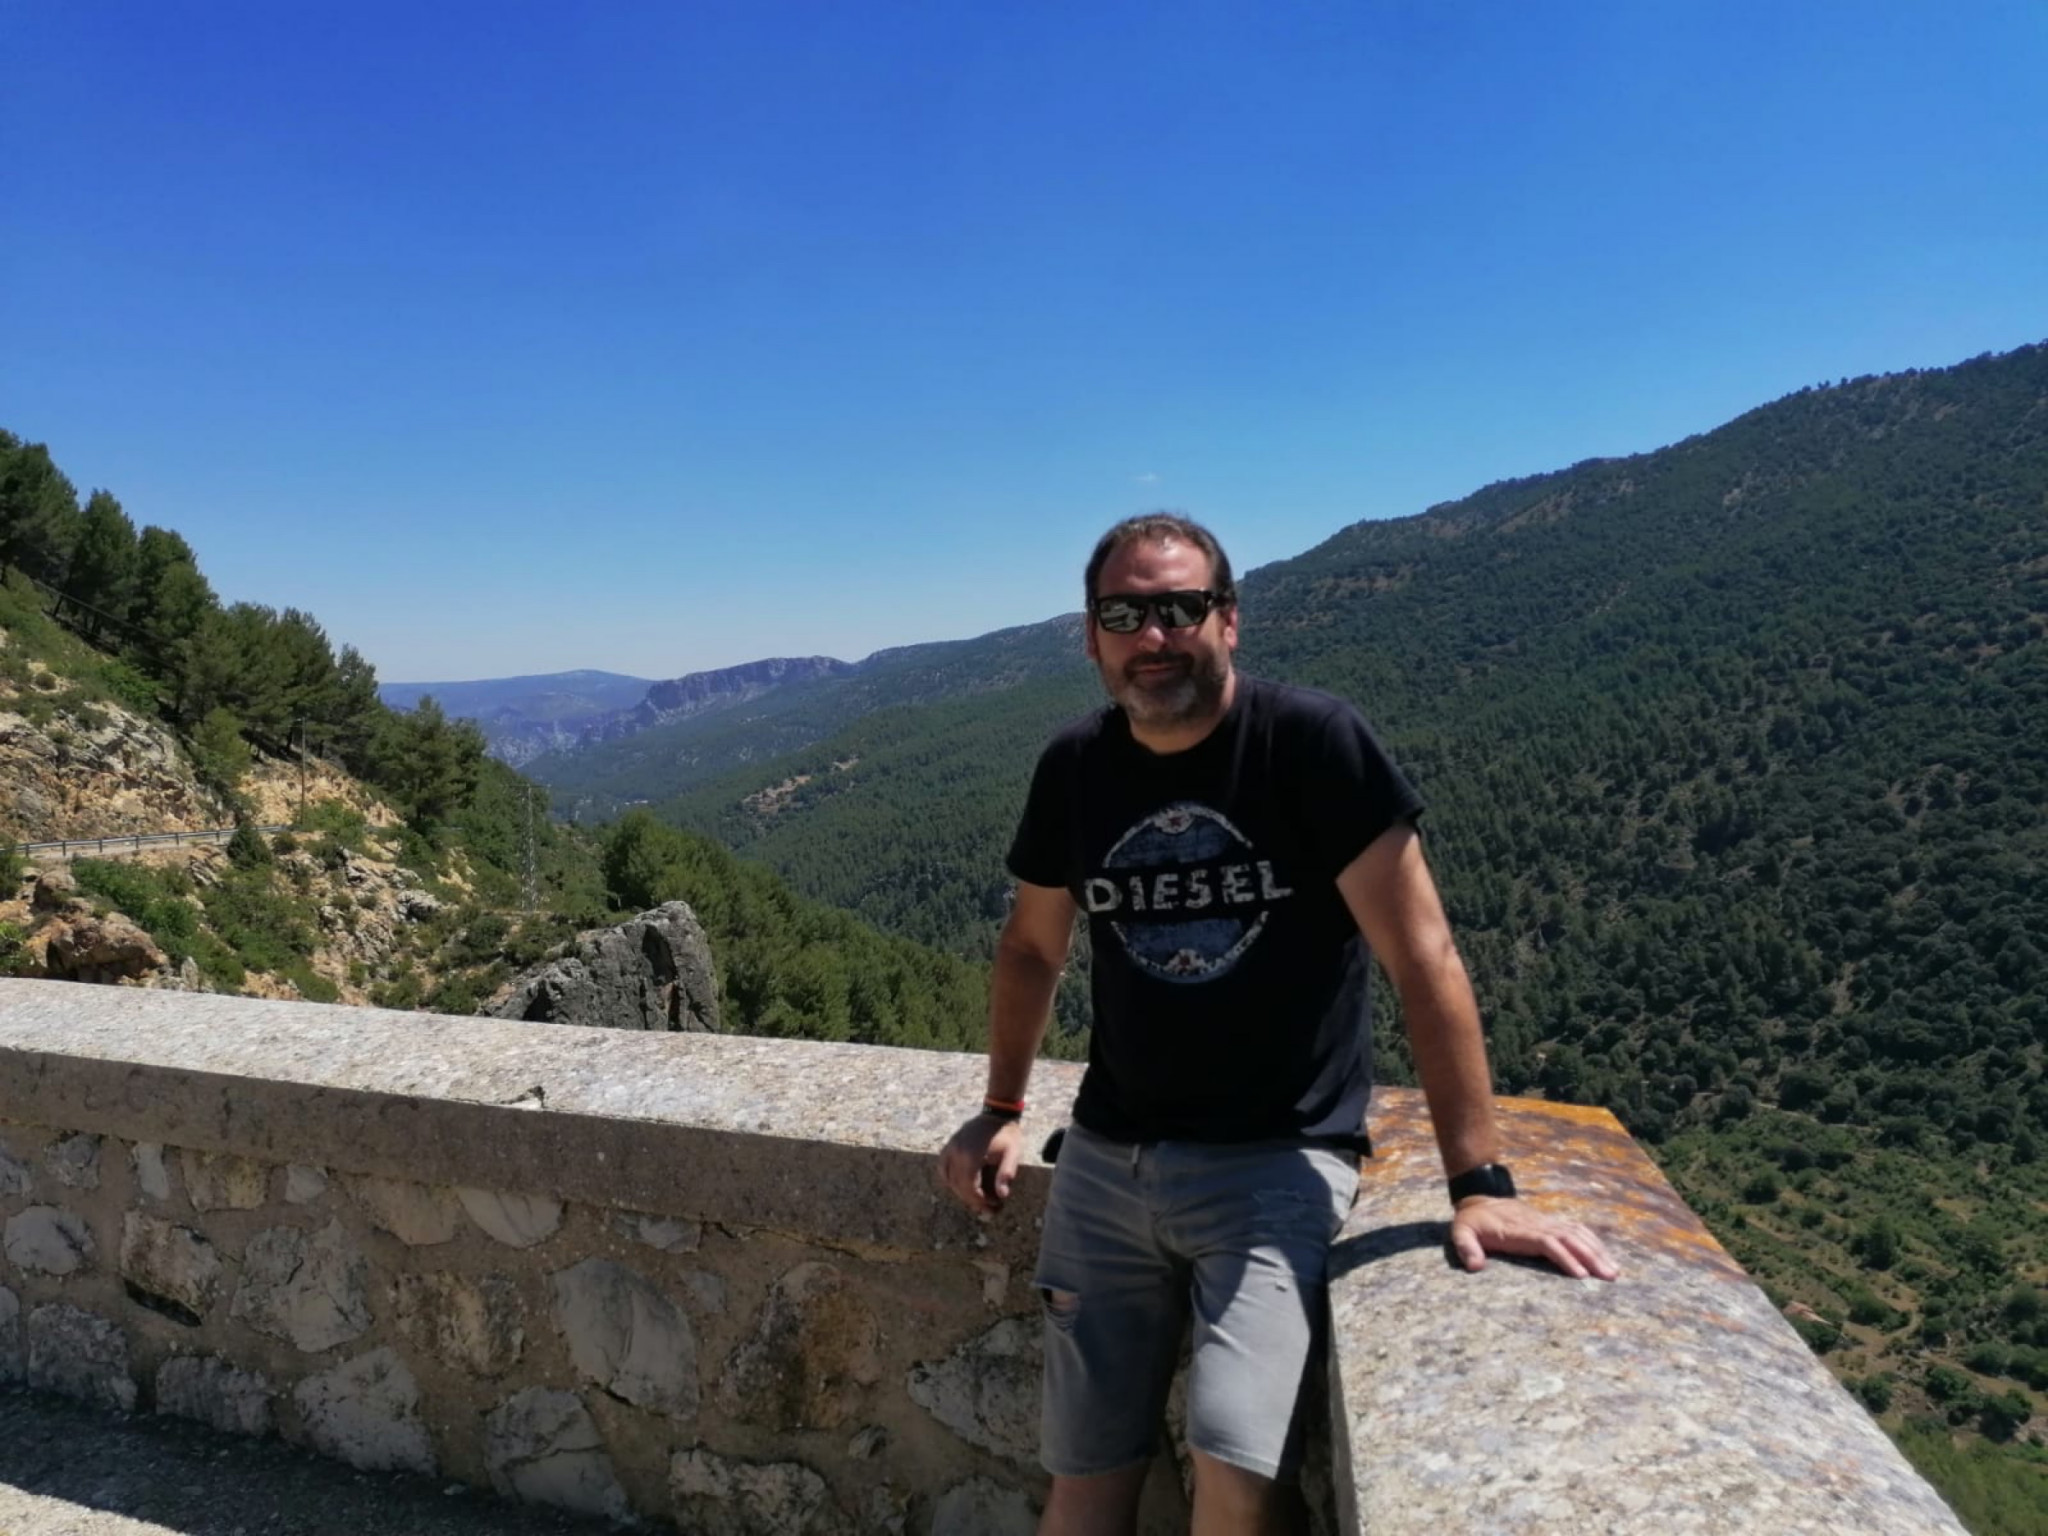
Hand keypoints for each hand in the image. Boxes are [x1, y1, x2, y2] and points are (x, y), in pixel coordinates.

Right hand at [937, 1114, 1023, 1214]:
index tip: (992, 1207)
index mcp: (972, 1155)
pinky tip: (960, 1185)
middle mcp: (957, 1153)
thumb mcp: (1013, 1153)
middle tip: (988, 1209)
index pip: (970, 1187)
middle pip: (959, 1186)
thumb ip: (1007, 1173)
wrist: (997, 1114)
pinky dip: (949, 1180)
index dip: (980, 1201)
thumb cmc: (1007, 1134)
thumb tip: (1002, 1195)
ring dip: (961, 1192)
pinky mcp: (949, 1145)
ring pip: (949, 1179)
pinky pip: (942, 1167)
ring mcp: (951, 1148)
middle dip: (973, 1201)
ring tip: (978, 1199)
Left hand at [1450, 1198, 1619, 1279]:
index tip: (1581, 1274)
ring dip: (1597, 1250)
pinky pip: (1576, 1229)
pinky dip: (1592, 1240)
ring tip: (1614, 1270)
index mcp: (1519, 1230)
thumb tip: (1474, 1267)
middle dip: (1591, 1256)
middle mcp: (1537, 1224)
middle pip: (1569, 1238)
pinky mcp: (1550, 1222)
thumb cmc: (1472, 1221)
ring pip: (1577, 1233)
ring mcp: (1546, 1222)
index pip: (1547, 1242)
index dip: (1564, 1257)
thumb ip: (1466, 1248)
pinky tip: (1605, 1254)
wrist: (1480, 1198)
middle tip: (1609, 1276)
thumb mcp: (1461, 1232)